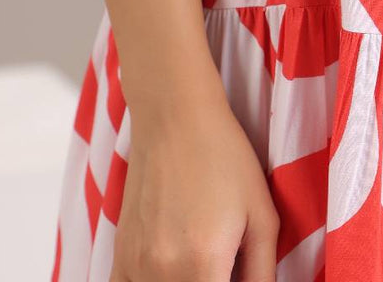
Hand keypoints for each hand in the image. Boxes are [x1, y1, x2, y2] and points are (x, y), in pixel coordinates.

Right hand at [108, 98, 279, 280]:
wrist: (174, 116)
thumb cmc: (223, 157)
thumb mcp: (262, 216)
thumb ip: (262, 274)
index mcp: (203, 264)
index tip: (236, 274)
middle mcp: (162, 272)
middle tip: (226, 264)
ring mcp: (135, 265)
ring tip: (202, 263)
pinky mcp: (120, 254)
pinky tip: (169, 273)